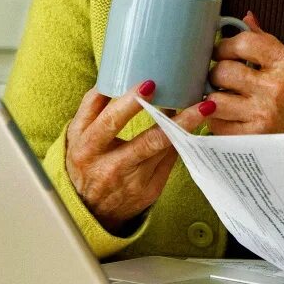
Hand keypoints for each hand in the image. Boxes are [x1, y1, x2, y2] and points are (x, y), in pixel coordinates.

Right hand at [65, 80, 216, 231]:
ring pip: (165, 150)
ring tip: (205, 107)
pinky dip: (182, 140)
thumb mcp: (78, 136)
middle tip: (195, 100)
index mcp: (87, 147)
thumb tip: (116, 74)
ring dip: (187, 127)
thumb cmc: (86, 161)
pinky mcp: (149, 189)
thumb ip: (93, 107)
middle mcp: (109, 165)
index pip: (109, 122)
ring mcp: (132, 180)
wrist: (89, 209)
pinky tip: (196, 124)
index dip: (129, 103)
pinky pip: (170, 159)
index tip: (150, 83)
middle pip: (146, 141)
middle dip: (173, 119)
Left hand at [207, 12, 283, 134]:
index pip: (243, 43)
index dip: (224, 45)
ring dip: (213, 96)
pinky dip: (216, 120)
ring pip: (214, 100)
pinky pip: (217, 126)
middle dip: (216, 71)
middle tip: (219, 75)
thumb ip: (266, 42)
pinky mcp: (254, 137)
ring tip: (220, 95)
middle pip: (223, 71)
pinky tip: (226, 115)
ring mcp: (263, 114)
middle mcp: (275, 88)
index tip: (222, 51)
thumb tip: (245, 18)